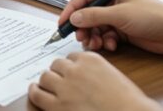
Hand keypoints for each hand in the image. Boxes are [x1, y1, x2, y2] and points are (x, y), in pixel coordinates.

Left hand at [28, 52, 160, 110]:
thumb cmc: (127, 102)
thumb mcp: (112, 76)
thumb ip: (95, 71)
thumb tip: (83, 76)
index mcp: (91, 59)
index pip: (71, 57)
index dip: (70, 66)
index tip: (70, 72)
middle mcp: (75, 69)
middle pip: (57, 64)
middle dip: (58, 72)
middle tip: (59, 81)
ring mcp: (65, 87)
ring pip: (45, 76)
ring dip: (47, 81)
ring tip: (47, 86)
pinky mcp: (57, 105)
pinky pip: (37, 94)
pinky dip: (34, 91)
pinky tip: (35, 91)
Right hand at [59, 0, 162, 54]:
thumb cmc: (154, 16)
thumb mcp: (121, 14)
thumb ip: (95, 15)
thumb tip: (74, 18)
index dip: (71, 10)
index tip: (62, 24)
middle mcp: (114, 2)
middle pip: (88, 14)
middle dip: (83, 28)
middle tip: (81, 39)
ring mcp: (118, 17)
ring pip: (96, 27)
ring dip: (94, 37)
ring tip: (97, 45)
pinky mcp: (123, 31)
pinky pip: (106, 36)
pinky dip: (105, 42)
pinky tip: (112, 46)